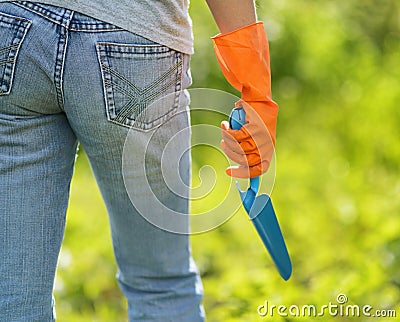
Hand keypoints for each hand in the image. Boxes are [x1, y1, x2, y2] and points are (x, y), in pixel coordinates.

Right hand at [212, 22, 278, 177]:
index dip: (244, 174)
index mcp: (268, 147)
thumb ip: (247, 147)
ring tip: (224, 133)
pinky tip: (224, 125)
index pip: (259, 169)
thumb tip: (240, 161)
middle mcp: (267, 143)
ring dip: (228, 142)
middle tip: (224, 145)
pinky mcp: (254, 126)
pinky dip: (227, 132)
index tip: (228, 172)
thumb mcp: (252, 133)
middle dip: (232, 155)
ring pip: (239, 148)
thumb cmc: (254, 115)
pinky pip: (236, 136)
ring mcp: (261, 135)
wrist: (258, 94)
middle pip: (246, 161)